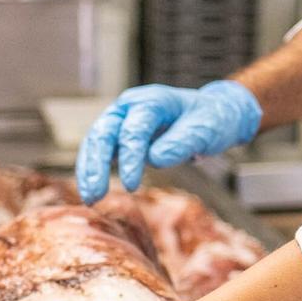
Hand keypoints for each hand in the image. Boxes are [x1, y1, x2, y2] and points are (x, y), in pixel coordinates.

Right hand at [76, 80, 261, 201]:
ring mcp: (122, 119)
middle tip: (95, 195)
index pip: (134, 129)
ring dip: (89, 170)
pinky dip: (93, 170)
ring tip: (90, 199)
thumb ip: (181, 143)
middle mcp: (131, 107)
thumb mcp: (205, 131)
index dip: (130, 158)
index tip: (131, 186)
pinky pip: (99, 151)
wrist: (213, 114)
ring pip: (95, 142)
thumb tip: (154, 159)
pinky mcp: (119, 135)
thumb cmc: (209, 121)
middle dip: (96, 165)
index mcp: (152, 101)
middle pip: (104, 132)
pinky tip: (92, 192)